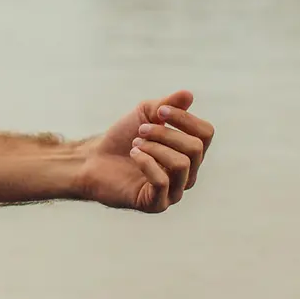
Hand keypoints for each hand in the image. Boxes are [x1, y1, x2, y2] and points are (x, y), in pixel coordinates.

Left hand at [75, 90, 214, 212]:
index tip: (159, 110)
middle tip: (141, 130)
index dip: (184, 118)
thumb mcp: (144, 114)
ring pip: (181, 164)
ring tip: (135, 145)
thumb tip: (188, 95)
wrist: (94, 159)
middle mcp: (188, 174)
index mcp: (190, 153)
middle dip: (164, 133)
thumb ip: (167, 105)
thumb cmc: (122, 137)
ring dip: (154, 147)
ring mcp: (174, 191)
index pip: (206, 133)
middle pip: (195, 148)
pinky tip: (133, 156)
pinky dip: (145, 162)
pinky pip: (162, 182)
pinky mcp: (156, 204)